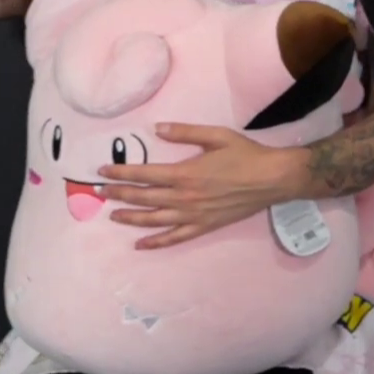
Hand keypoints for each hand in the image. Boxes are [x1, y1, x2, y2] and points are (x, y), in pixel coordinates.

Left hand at [98, 123, 309, 249]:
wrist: (273, 178)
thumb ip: (185, 132)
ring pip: (154, 219)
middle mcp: (184, 197)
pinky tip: (140, 244)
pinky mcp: (204, 226)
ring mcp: (193, 214)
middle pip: (143, 197)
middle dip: (118, 194)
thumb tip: (156, 129)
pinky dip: (156, 242)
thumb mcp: (217, 136)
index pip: (144, 174)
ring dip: (130, 218)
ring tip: (113, 216)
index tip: (103, 172)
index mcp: (185, 173)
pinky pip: (175, 237)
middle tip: (100, 193)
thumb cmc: (247, 154)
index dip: (121, 173)